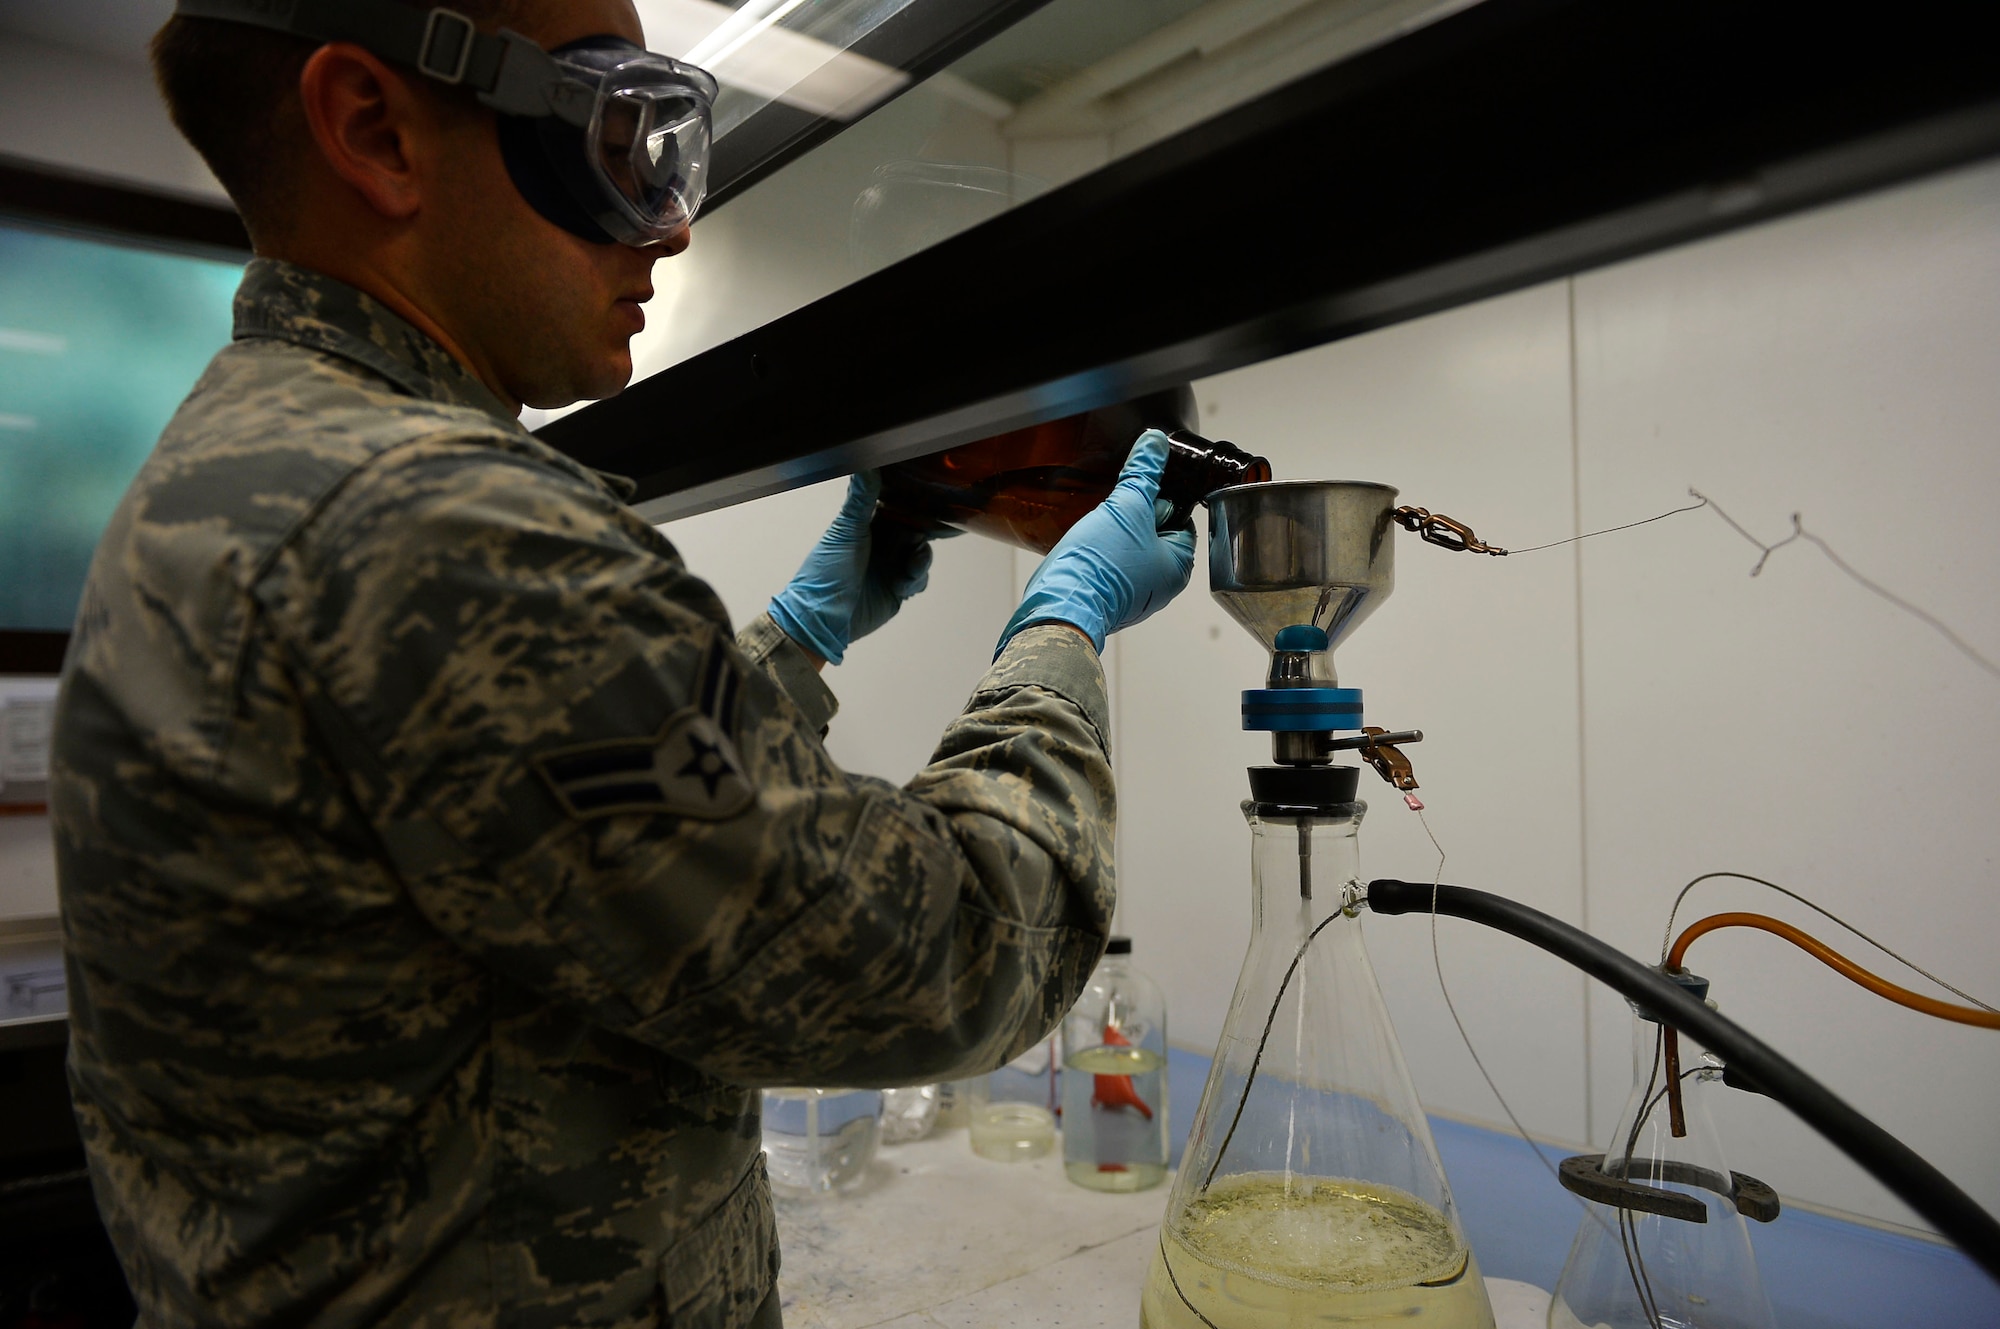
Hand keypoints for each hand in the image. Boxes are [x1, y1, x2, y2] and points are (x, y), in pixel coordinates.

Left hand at [769, 472, 937, 665]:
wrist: (822, 619)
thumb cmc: (827, 572)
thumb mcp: (846, 532)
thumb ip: (861, 500)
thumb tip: (868, 464)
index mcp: (868, 524)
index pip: (899, 506)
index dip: (916, 503)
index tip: (934, 498)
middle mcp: (882, 543)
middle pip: (917, 529)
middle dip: (926, 532)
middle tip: (928, 536)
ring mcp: (891, 566)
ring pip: (922, 555)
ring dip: (921, 559)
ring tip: (909, 567)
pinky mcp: (898, 589)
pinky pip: (919, 580)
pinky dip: (915, 580)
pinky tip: (902, 585)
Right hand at [996, 430, 1196, 653]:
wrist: (1060, 605)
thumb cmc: (1101, 565)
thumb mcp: (1126, 506)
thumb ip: (1143, 472)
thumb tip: (1156, 442)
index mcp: (1178, 567)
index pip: (1181, 520)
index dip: (1161, 499)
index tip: (1141, 489)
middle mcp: (1160, 586)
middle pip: (1154, 533)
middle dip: (1134, 516)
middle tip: (1115, 506)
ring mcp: (1133, 596)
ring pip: (1129, 549)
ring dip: (1114, 533)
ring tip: (1097, 525)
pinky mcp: (1106, 599)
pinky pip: (1109, 566)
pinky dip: (1099, 552)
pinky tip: (1085, 544)